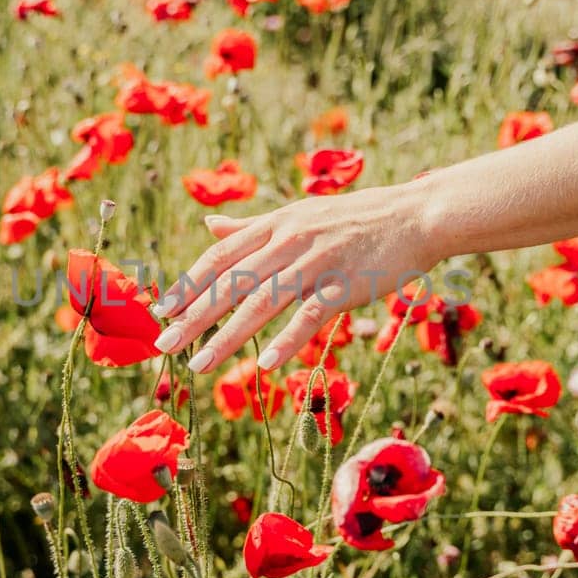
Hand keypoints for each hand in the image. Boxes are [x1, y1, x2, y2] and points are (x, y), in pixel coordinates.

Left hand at [151, 179, 447, 372]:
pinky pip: (311, 315)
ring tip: (198, 364)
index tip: (161, 310)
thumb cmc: (356, 219)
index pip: (221, 255)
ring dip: (227, 336)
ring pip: (262, 302)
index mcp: (275, 224)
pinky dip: (287, 339)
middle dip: (193, 315)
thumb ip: (251, 226)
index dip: (189, 283)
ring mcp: (318, 262)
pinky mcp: (346, 283)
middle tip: (163, 345)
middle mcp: (290, 240)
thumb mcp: (298, 214)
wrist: (416, 215)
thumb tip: (208, 225)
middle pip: (232, 282)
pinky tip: (266, 364)